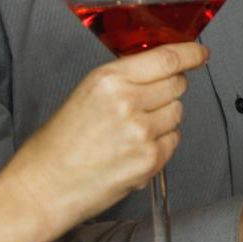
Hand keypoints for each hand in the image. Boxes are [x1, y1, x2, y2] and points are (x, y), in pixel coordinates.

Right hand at [1, 43, 205, 241]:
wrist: (42, 188)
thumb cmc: (57, 145)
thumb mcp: (86, 94)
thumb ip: (124, 80)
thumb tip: (160, 71)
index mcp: (109, 79)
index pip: (167, 59)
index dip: (190, 53)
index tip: (200, 53)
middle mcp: (128, 101)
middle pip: (177, 85)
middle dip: (169, 90)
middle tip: (145, 104)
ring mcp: (142, 132)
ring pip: (177, 114)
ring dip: (164, 119)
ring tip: (130, 133)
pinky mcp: (150, 160)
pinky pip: (173, 141)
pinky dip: (160, 145)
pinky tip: (132, 151)